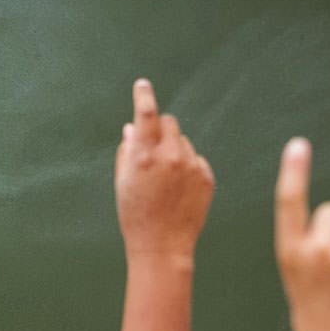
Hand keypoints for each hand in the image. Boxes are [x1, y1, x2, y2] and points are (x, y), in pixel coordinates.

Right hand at [115, 79, 214, 263]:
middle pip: (170, 122)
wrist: (163, 246)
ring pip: (183, 142)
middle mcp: (170, 156)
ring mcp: (191, 166)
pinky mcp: (207, 176)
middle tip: (152, 149)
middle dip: (160, 129)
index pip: (145, 114)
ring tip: (165, 180)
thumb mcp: (122, 182)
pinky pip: (196, 159)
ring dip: (174, 150)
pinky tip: (178, 190)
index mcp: (144, 156)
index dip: (143, 96)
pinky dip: (187, 166)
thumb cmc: (136, 215)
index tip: (143, 84)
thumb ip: (127, 151)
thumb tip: (132, 128)